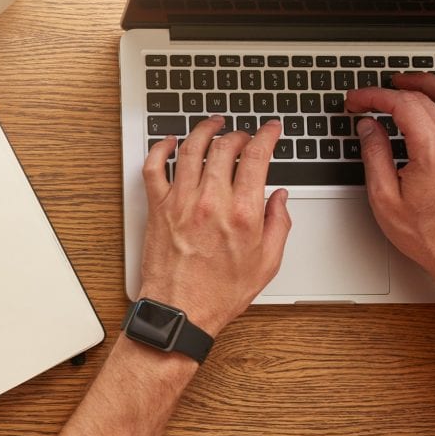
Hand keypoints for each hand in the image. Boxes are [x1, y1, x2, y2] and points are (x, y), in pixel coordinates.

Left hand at [138, 118, 290, 336]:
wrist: (181, 311)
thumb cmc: (219, 293)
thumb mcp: (267, 263)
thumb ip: (279, 224)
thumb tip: (281, 198)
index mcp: (242, 213)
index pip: (256, 157)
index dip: (266, 136)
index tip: (270, 130)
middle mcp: (210, 202)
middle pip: (224, 148)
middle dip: (238, 134)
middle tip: (243, 135)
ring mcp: (180, 202)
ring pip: (190, 149)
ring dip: (203, 130)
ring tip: (212, 124)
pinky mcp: (157, 208)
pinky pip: (153, 168)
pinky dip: (160, 148)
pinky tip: (169, 141)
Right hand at [346, 73, 434, 298]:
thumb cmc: (428, 234)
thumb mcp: (385, 198)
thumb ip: (375, 155)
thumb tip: (368, 127)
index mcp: (434, 150)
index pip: (402, 104)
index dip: (374, 96)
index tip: (356, 100)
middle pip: (425, 97)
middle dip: (392, 90)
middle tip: (370, 95)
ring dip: (426, 85)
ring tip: (405, 83)